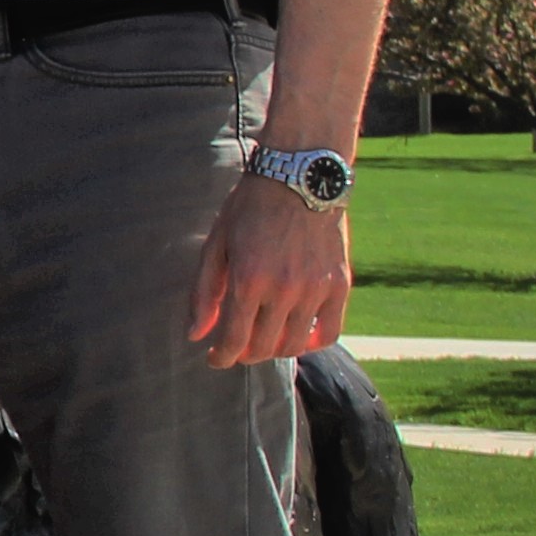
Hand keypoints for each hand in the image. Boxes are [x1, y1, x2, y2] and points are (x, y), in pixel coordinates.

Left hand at [187, 174, 347, 368]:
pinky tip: (298, 336)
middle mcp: (284, 289)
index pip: (233, 341)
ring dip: (274, 350)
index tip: (215, 358)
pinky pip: (329, 333)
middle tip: (237, 346)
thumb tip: (196, 335)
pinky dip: (313, 343)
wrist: (298, 176)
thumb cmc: (250, 208)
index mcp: (248, 279)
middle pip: (262, 348)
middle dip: (243, 354)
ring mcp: (315, 289)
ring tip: (264, 339)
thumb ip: (204, 292)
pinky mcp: (339, 284)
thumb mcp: (216, 244)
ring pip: (294, 345)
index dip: (221, 357)